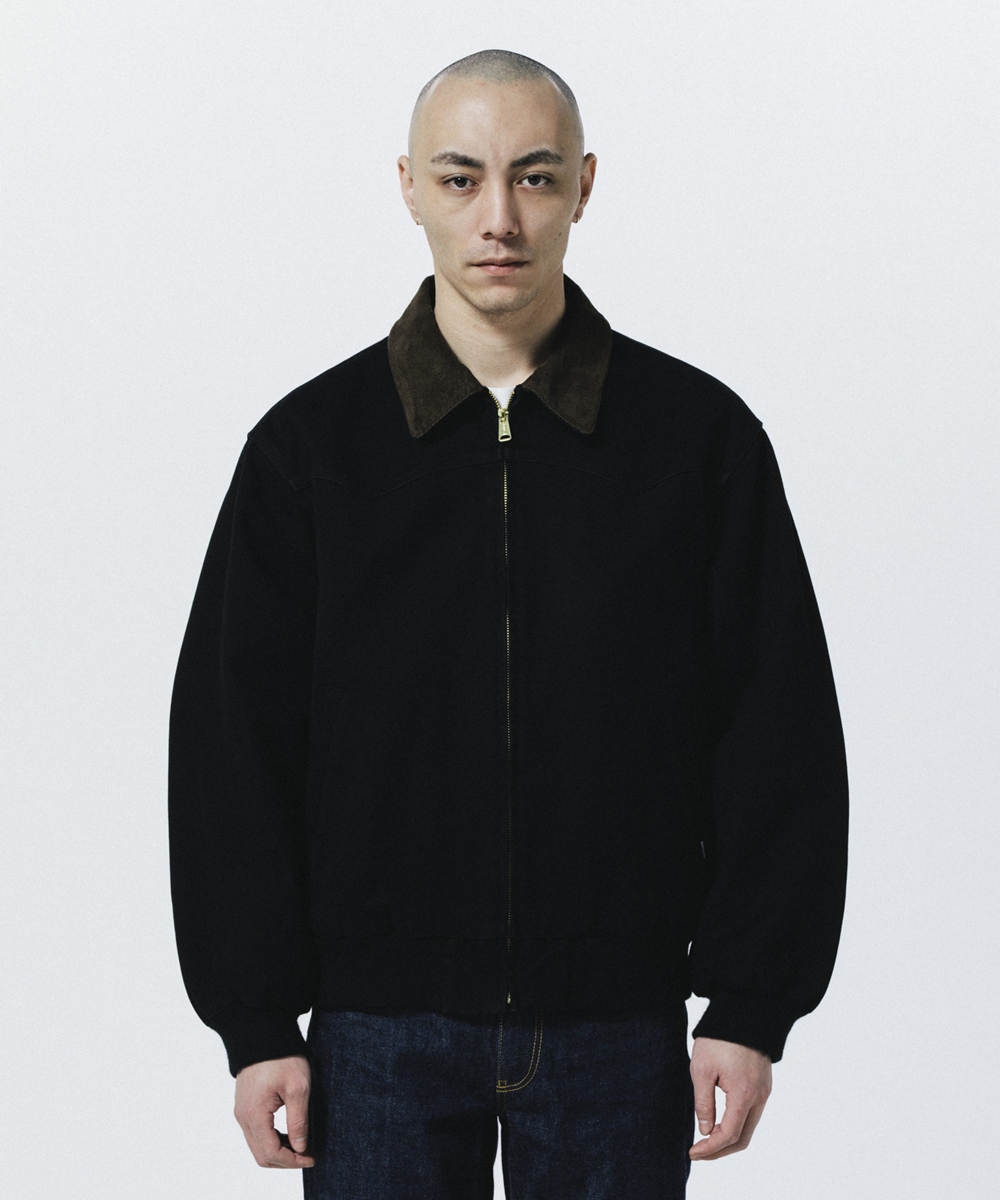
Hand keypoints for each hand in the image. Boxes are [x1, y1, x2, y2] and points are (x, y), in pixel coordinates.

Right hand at [233, 1054, 315, 1168]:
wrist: (263, 1032)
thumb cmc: (283, 1056)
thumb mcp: (298, 1087)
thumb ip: (298, 1121)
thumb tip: (300, 1148)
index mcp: (254, 1114)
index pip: (271, 1153)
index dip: (293, 1161)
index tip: (312, 1157)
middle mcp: (243, 1117)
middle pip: (261, 1155)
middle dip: (285, 1161)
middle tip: (308, 1155)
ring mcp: (241, 1111)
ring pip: (257, 1146)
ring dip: (278, 1151)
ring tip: (302, 1145)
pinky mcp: (244, 1105)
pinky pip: (255, 1133)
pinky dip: (271, 1140)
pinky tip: (289, 1133)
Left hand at [688, 1036, 771, 1160]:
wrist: (743, 1011)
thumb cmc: (718, 1038)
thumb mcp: (702, 1069)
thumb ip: (704, 1103)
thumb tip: (706, 1130)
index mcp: (744, 1094)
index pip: (729, 1135)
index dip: (710, 1148)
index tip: (692, 1151)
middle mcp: (759, 1097)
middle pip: (743, 1138)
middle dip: (720, 1151)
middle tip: (698, 1152)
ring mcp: (764, 1091)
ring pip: (749, 1128)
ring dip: (728, 1139)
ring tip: (706, 1141)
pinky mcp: (764, 1085)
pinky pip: (752, 1114)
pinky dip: (737, 1125)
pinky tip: (720, 1123)